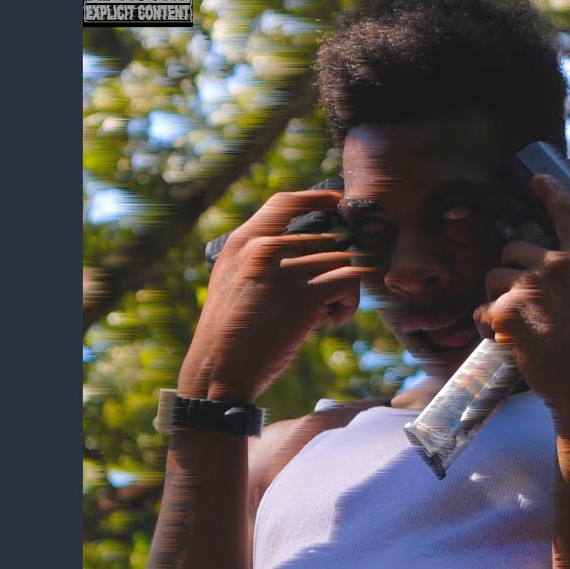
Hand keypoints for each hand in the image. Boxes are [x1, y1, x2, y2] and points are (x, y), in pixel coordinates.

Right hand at [178, 190, 372, 401]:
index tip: (337, 202)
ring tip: (328, 313)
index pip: (286, 202)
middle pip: (325, 238)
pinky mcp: (305, 298)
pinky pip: (350, 283)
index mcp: (242, 241)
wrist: (219, 370)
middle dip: (334, 267)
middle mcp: (263, 248)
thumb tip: (306, 247)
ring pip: (342, 260)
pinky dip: (350, 303)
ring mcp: (285, 271)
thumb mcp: (231, 280)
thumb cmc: (228, 333)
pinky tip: (334, 320)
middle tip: (323, 298)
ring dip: (344, 289)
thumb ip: (259, 257)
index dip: (317, 198)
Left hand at [473, 175, 569, 408]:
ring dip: (498, 301)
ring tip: (518, 329)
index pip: (567, 211)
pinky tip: (508, 344)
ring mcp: (530, 285)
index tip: (538, 179)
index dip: (551, 190)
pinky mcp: (507, 310)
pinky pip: (482, 311)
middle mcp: (558, 264)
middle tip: (523, 302)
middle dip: (512, 273)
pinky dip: (489, 329)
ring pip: (494, 279)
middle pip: (514, 250)